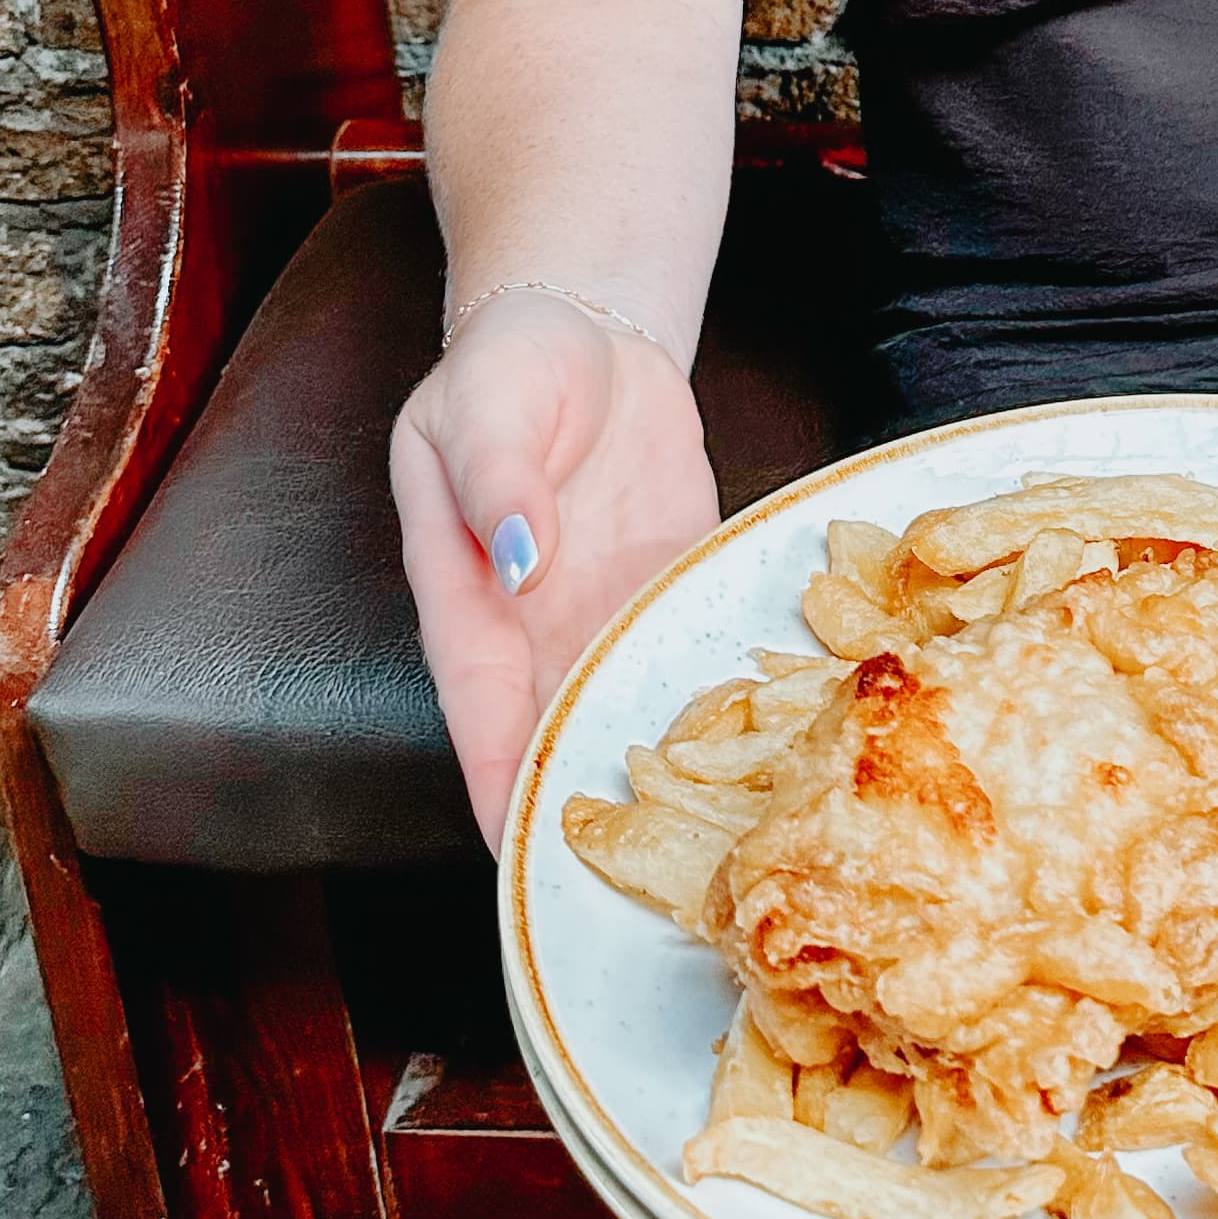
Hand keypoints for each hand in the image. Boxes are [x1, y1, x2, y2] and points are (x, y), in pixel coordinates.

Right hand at [390, 290, 720, 848]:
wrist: (590, 326)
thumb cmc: (511, 360)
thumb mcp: (484, 398)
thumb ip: (496, 476)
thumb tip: (518, 558)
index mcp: (467, 583)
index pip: (477, 698)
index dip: (495, 773)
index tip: (513, 846)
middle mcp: (533, 616)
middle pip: (549, 726)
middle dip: (574, 804)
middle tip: (609, 891)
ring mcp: (603, 604)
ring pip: (620, 703)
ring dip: (649, 770)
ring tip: (689, 850)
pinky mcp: (666, 581)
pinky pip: (684, 649)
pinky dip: (711, 701)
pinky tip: (749, 754)